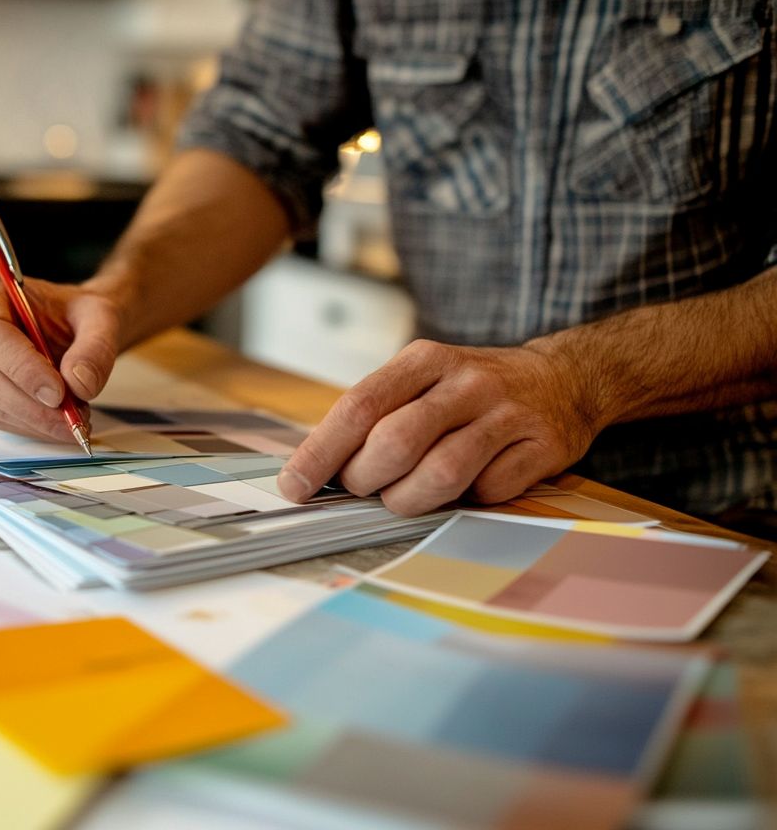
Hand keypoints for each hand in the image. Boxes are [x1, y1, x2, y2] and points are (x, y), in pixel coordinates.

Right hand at [0, 274, 122, 441]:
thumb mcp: (100, 317)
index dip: (20, 366)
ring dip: (35, 419)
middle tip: (74, 416)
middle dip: (31, 403)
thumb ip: (96, 346)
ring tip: (76, 417)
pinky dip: (32, 426)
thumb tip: (80, 383)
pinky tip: (59, 421)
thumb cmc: (78, 314)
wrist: (75, 328)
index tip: (58, 392)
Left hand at [277, 339, 601, 515]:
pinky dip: (468, 500)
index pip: (360, 406)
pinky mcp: (544, 446)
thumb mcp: (422, 382)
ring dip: (410, 499)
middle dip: (365, 478)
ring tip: (403, 498)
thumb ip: (374, 417)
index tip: (295, 486)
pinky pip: (490, 491)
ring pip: (442, 471)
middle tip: (361, 489)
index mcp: (425, 360)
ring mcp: (508, 413)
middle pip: (396, 441)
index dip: (321, 451)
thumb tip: (314, 470)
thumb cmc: (470, 392)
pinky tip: (466, 488)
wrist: (565, 380)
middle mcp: (467, 381)